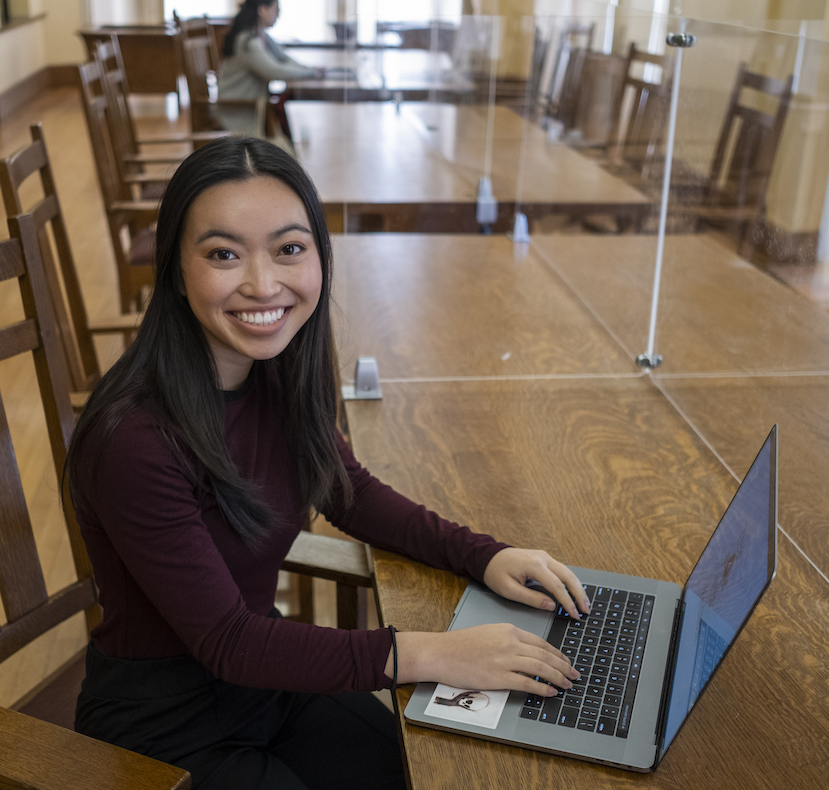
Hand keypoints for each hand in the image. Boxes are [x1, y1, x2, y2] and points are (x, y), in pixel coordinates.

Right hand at [391, 626, 579, 695]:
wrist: (442, 652)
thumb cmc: (461, 644)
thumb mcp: (489, 633)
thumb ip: (509, 641)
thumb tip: (527, 654)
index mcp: (509, 630)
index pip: (540, 642)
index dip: (557, 654)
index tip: (566, 662)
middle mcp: (510, 642)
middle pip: (545, 655)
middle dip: (563, 666)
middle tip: (574, 675)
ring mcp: (505, 659)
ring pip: (540, 668)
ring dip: (557, 678)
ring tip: (567, 685)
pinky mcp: (498, 676)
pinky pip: (527, 683)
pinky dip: (542, 689)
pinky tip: (551, 693)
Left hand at [483, 548, 589, 617]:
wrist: (489, 556)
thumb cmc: (496, 572)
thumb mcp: (509, 590)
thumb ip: (531, 598)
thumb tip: (551, 606)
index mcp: (534, 565)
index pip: (557, 586)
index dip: (568, 602)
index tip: (574, 615)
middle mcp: (543, 558)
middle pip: (568, 576)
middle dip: (579, 594)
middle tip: (586, 610)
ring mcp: (544, 557)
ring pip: (568, 572)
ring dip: (577, 587)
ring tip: (585, 603)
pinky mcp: (544, 558)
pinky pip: (562, 570)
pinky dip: (570, 582)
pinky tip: (575, 592)